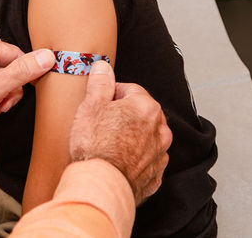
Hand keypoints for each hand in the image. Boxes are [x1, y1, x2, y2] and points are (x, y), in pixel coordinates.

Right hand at [68, 61, 171, 204]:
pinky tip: (118, 159)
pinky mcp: (156, 173)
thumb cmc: (95, 145)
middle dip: (124, 113)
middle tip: (102, 122)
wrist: (102, 184)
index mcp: (146, 106)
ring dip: (131, 134)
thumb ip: (100, 84)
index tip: (100, 103)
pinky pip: (147, 157)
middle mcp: (160, 128)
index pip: (130, 89)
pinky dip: (135, 156)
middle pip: (141, 111)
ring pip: (146, 135)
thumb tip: (103, 67)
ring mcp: (160, 153)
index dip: (111, 94)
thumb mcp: (90, 106)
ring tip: (109, 142)